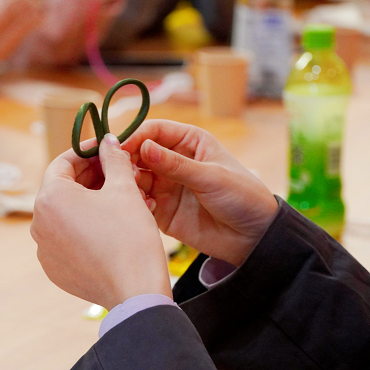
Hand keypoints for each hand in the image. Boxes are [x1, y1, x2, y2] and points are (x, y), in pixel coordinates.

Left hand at [30, 134, 170, 310]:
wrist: (135, 291)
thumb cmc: (129, 236)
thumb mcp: (124, 189)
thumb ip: (113, 158)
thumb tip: (109, 141)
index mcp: (50, 198)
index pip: (63, 162)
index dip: (86, 151)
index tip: (105, 147)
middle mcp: (38, 223)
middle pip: (63, 188)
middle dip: (90, 176)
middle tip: (116, 170)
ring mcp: (44, 249)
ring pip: (66, 214)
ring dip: (90, 201)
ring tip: (119, 198)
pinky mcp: (54, 269)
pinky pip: (66, 239)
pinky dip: (84, 227)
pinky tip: (110, 225)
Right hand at [123, 120, 278, 265]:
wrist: (253, 237)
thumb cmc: (242, 197)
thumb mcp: (211, 177)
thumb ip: (176, 165)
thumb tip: (143, 148)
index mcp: (188, 142)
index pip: (154, 131)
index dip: (135, 137)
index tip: (119, 148)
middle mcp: (172, 161)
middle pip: (138, 153)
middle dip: (125, 160)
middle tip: (116, 171)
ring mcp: (165, 185)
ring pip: (135, 178)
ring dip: (128, 182)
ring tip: (130, 190)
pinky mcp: (161, 209)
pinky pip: (140, 202)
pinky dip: (136, 202)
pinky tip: (144, 207)